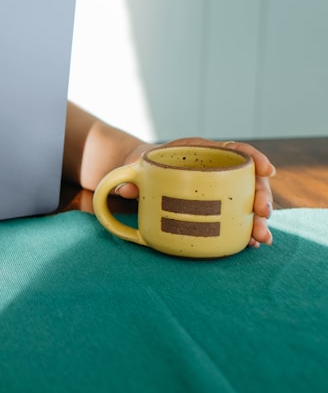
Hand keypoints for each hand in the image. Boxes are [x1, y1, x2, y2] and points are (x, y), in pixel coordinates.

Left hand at [113, 138, 275, 247]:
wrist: (137, 178)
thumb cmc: (139, 169)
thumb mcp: (133, 169)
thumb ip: (128, 178)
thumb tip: (125, 190)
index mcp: (200, 151)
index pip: (234, 149)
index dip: (255, 157)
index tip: (266, 170)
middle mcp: (215, 169)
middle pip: (248, 179)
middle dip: (261, 196)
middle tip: (262, 214)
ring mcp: (219, 189)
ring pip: (247, 200)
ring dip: (258, 219)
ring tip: (261, 238)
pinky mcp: (217, 206)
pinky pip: (237, 216)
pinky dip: (246, 229)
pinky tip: (253, 243)